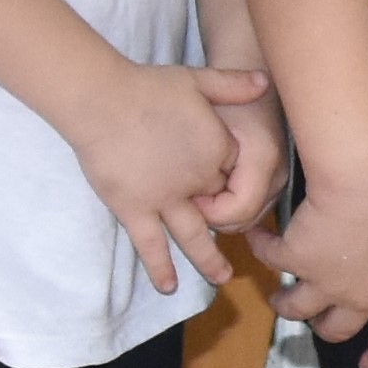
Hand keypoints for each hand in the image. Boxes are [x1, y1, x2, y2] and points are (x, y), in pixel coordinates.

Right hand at [60, 56, 280, 298]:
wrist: (102, 99)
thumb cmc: (148, 87)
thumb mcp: (199, 80)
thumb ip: (232, 84)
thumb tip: (264, 80)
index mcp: (218, 150)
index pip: (236, 175)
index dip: (231, 180)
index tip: (226, 184)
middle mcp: (197, 180)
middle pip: (221, 207)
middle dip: (230, 222)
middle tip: (246, 242)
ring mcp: (166, 198)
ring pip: (194, 235)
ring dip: (209, 258)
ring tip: (222, 277)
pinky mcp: (133, 208)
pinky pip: (151, 244)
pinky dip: (159, 266)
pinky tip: (168, 287)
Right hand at [255, 162, 367, 367]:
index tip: (366, 365)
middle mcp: (360, 297)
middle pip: (334, 330)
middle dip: (320, 325)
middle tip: (313, 315)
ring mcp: (324, 283)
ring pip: (293, 308)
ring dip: (283, 303)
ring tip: (277, 296)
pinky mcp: (293, 261)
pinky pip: (270, 259)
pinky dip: (262, 246)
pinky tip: (258, 235)